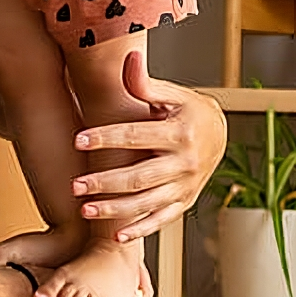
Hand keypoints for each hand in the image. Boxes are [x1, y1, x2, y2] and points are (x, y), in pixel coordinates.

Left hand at [70, 54, 224, 243]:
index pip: (136, 136)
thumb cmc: (190, 111)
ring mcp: (185, 186)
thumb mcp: (174, 94)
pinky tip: (116, 236)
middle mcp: (184, 163)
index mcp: (179, 133)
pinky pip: (161, 219)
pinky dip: (140, 229)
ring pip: (146, 202)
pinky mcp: (184, 202)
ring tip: (84, 208)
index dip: (106, 137)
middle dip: (104, 182)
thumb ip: (147, 84)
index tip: (78, 139)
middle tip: (75, 184)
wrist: (220, 134)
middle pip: (138, 176)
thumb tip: (129, 60)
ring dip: (114, 209)